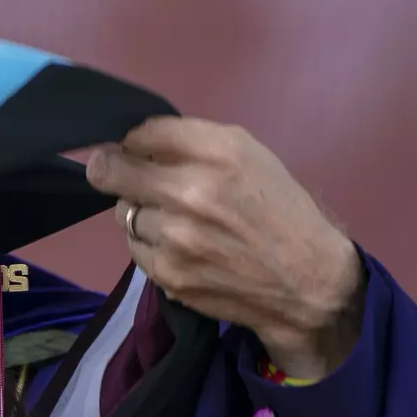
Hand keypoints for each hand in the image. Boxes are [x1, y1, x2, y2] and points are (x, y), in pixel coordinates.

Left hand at [85, 117, 363, 380]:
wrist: (307, 283)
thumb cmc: (280, 212)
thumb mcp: (251, 157)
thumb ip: (194, 144)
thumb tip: (138, 145)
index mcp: (219, 153)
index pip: (141, 133)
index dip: (134, 142)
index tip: (136, 150)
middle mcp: (192, 192)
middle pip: (111, 171)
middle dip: (110, 169)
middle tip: (114, 173)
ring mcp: (175, 237)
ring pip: (123, 212)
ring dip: (142, 212)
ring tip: (175, 220)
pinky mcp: (167, 274)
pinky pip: (134, 247)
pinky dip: (150, 244)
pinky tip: (179, 247)